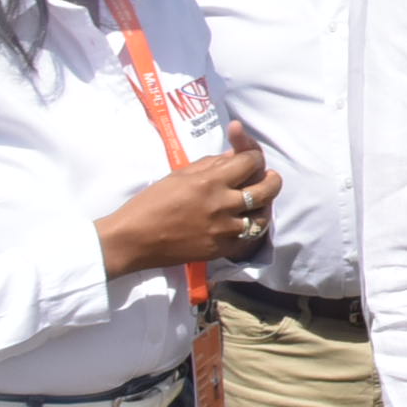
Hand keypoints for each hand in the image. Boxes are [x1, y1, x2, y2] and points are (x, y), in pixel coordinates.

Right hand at [95, 134, 280, 277]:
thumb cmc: (151, 203)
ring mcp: (224, 229)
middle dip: (272, 180)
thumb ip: (209, 165)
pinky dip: (250, 229)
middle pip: (266, 189)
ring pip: (261, 217)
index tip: (251, 158)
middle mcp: (222, 204)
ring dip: (264, 207)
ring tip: (260, 201)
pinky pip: (247, 238)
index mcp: (210, 181)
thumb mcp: (179, 175)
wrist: (134, 240)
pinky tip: (246, 222)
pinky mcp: (221, 249)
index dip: (253, 156)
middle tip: (270, 177)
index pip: (250, 162)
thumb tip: (233, 156)